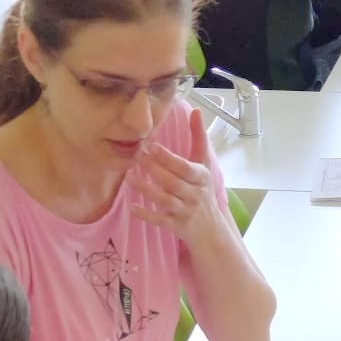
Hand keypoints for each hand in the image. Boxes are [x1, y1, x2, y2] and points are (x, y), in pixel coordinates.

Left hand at [129, 107, 221, 240]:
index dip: (167, 158)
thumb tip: (195, 110)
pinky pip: (160, 220)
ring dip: (147, 189)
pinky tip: (132, 206)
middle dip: (154, 169)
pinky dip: (146, 214)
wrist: (210, 230)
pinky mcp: (176, 226)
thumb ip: (199, 137)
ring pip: (165, 200)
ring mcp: (185, 211)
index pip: (184, 167)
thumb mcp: (204, 164)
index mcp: (201, 177)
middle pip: (172, 182)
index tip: (150, 146)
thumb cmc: (204, 190)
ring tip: (129, 177)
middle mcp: (194, 195)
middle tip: (135, 156)